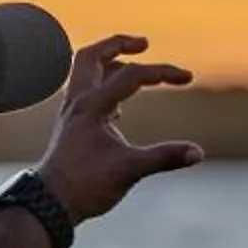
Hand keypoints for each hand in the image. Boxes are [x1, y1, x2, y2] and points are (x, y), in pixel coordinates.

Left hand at [32, 34, 204, 222]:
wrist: (50, 204)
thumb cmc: (85, 186)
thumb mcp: (129, 170)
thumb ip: (164, 158)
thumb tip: (197, 153)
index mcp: (92, 106)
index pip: (131, 75)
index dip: (162, 72)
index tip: (187, 77)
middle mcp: (78, 103)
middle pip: (91, 55)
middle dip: (118, 44)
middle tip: (144, 43)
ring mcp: (71, 114)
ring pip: (85, 73)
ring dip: (110, 64)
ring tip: (135, 71)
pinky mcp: (71, 127)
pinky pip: (85, 94)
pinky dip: (104, 88)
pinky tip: (120, 109)